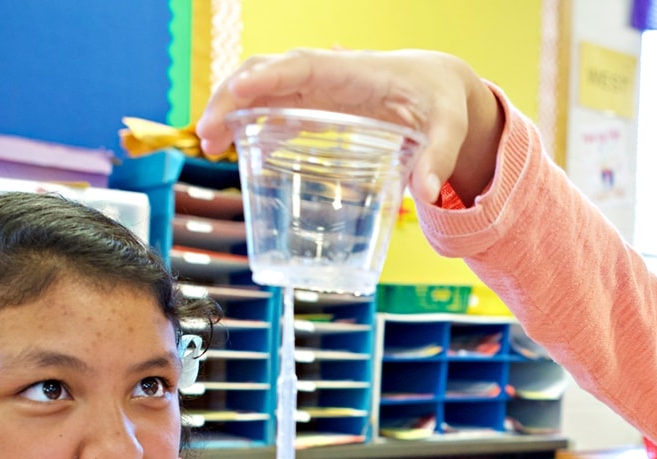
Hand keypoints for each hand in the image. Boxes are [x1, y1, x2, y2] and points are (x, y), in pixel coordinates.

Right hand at [195, 48, 502, 204]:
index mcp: (353, 72)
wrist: (440, 86)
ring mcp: (318, 88)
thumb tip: (426, 194)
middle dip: (232, 98)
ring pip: (262, 88)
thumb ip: (439, 157)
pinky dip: (251, 122)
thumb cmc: (443, 100)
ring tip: (209, 145)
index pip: (300, 66)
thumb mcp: (449, 126)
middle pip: (266, 74)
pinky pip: (275, 106)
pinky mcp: (317, 104)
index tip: (237, 92)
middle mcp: (327, 75)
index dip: (267, 77)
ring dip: (231, 110)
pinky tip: (234, 149)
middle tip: (207, 136)